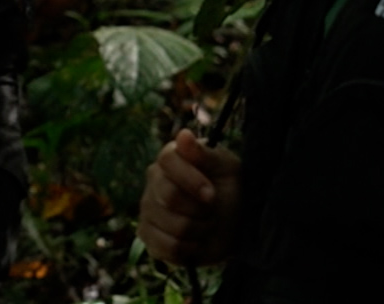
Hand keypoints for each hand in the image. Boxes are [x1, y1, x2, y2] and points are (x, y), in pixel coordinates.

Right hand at [137, 129, 242, 266]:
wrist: (235, 225)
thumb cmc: (231, 190)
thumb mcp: (226, 168)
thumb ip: (204, 153)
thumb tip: (184, 135)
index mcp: (170, 160)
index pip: (167, 161)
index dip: (191, 180)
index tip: (211, 193)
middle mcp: (153, 182)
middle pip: (169, 196)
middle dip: (200, 208)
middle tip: (213, 209)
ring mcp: (148, 210)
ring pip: (172, 225)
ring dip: (200, 229)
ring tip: (207, 225)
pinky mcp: (148, 236)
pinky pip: (167, 247)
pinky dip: (190, 249)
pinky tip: (196, 242)